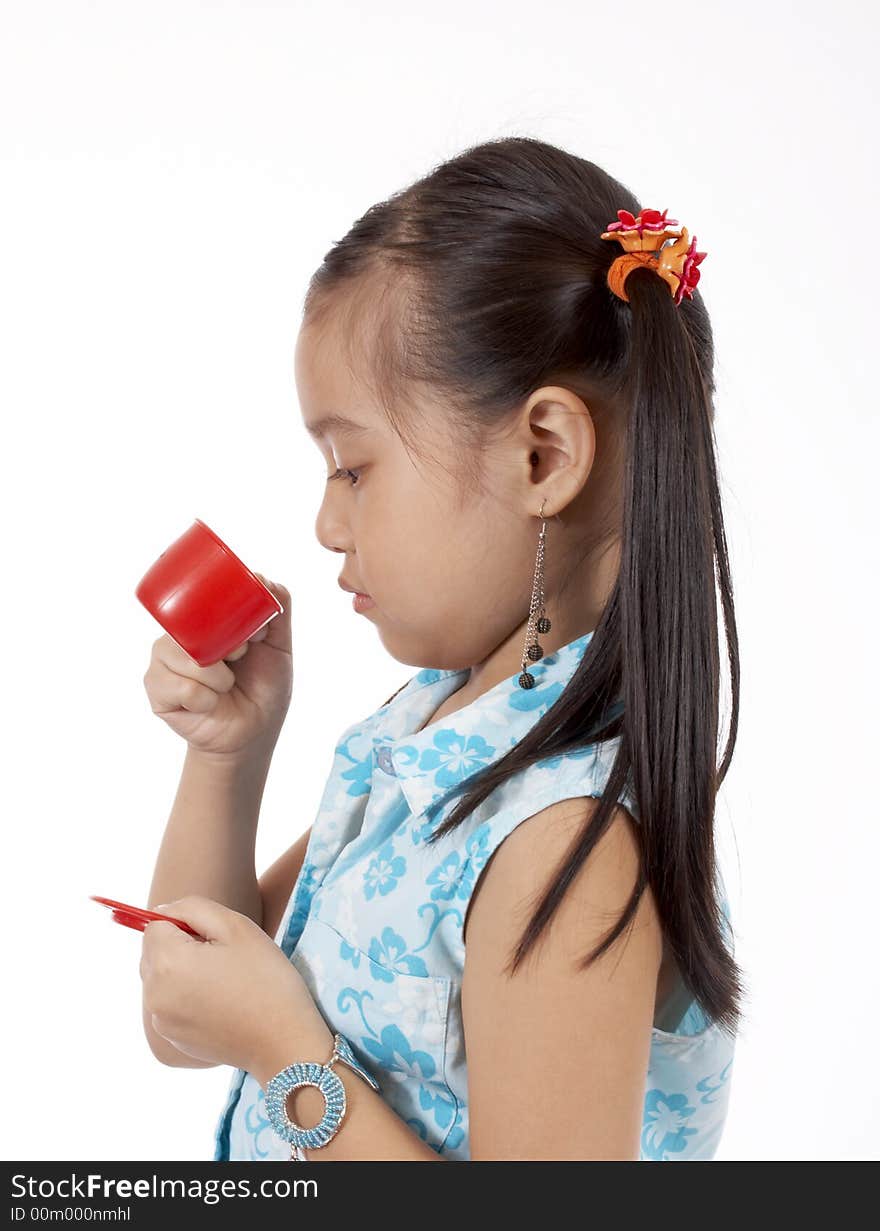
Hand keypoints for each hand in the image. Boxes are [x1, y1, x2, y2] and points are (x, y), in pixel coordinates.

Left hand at [140, 895, 331, 1074]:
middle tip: (222, 959)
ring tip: (222, 982)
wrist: (283, 1040)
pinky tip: (219, 1004)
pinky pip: (168, 1005)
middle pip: (153, 952)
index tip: (214, 939)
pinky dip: (186, 998)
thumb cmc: (265, 977)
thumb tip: (161, 913)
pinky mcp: (171, 1040)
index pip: (154, 925)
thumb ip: (191, 908)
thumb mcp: (235, 926)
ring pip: (160, 979)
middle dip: (178, 947)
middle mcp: (154, 994)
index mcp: (167, 963)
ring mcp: (160, 1022)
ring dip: (180, 973)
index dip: (184, 924)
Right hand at [142, 576, 292, 760]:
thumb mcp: (279, 646)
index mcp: (203, 622)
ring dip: (217, 677)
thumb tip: (262, 580)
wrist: (253, 733)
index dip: (225, 617)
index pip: (201, 601)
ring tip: (224, 687)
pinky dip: (205, 699)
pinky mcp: (156, 690)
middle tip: (238, 662)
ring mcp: (164, 662)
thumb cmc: (263, 688)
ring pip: (184, 657)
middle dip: (224, 649)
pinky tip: (209, 704)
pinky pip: (180, 686)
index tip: (249, 641)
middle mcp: (179, 637)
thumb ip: (278, 611)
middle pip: (189, 627)